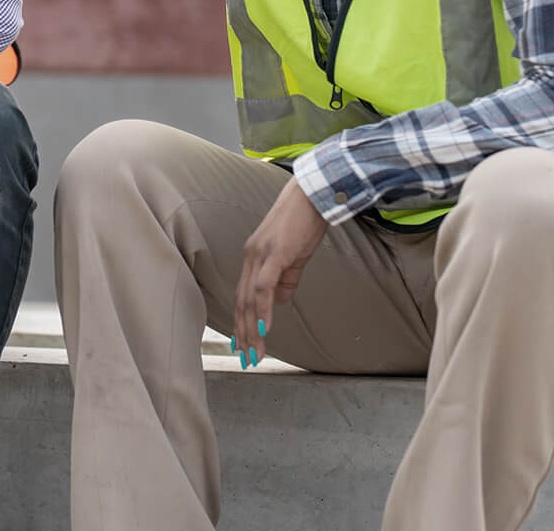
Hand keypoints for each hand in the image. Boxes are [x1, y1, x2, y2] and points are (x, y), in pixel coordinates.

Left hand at [233, 178, 328, 368]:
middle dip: (243, 333)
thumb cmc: (305, 221)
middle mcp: (250, 257)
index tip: (244, 345)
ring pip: (250, 299)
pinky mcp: (274, 253)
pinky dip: (262, 310)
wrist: (313, 194)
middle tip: (247, 359)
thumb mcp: (296, 255)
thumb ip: (287, 278)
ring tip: (254, 353)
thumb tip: (280, 302)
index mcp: (254, 257)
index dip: (241, 322)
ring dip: (251, 330)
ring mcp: (260, 255)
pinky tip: (263, 329)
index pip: (242, 296)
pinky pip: (264, 286)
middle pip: (241, 302)